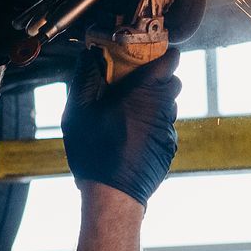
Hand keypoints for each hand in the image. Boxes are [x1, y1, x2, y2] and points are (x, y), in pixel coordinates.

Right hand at [61, 48, 181, 205]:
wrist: (113, 195)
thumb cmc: (94, 151)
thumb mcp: (78, 111)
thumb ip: (84, 78)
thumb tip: (88, 54)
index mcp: (144, 92)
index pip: (170, 61)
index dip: (164, 54)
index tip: (151, 55)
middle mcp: (163, 108)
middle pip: (173, 82)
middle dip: (159, 78)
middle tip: (135, 82)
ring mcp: (169, 129)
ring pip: (170, 105)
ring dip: (157, 102)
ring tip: (131, 110)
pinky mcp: (169, 147)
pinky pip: (166, 126)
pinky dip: (155, 124)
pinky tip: (134, 134)